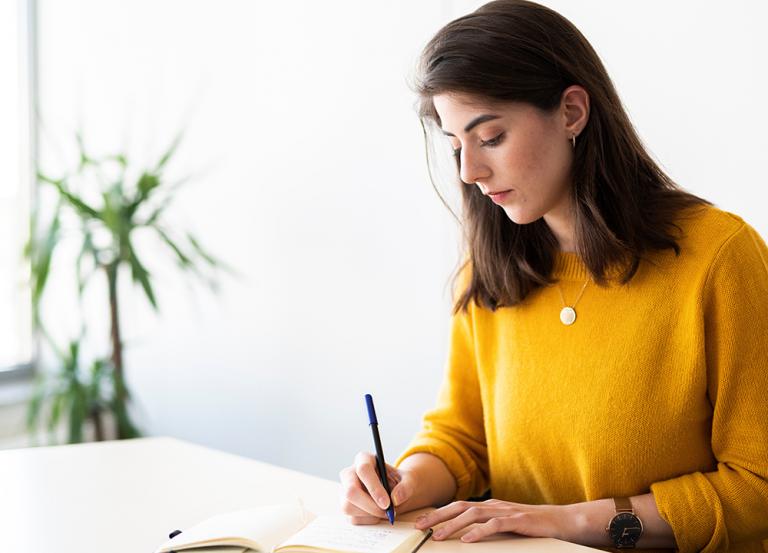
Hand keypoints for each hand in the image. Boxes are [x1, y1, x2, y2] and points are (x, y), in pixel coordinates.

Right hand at [339, 451, 415, 523]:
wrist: (395, 491)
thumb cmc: (399, 482)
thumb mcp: (408, 480)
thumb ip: (406, 486)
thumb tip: (396, 498)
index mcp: (364, 459)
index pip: (363, 470)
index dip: (374, 488)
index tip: (387, 503)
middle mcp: (350, 473)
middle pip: (350, 491)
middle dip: (370, 506)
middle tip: (387, 512)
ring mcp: (345, 490)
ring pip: (348, 506)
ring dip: (370, 514)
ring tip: (385, 512)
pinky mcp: (346, 505)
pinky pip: (353, 518)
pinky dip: (368, 520)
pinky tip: (378, 514)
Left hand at [414, 499, 571, 542]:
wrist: (561, 520)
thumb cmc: (531, 525)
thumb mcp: (504, 523)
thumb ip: (485, 525)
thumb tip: (463, 533)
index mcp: (488, 506)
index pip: (457, 507)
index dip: (438, 513)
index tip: (421, 522)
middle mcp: (493, 506)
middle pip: (459, 507)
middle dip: (438, 516)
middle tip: (419, 526)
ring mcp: (505, 512)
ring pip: (473, 515)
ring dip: (453, 525)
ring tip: (438, 535)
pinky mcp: (518, 521)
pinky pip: (494, 525)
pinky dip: (479, 531)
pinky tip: (468, 539)